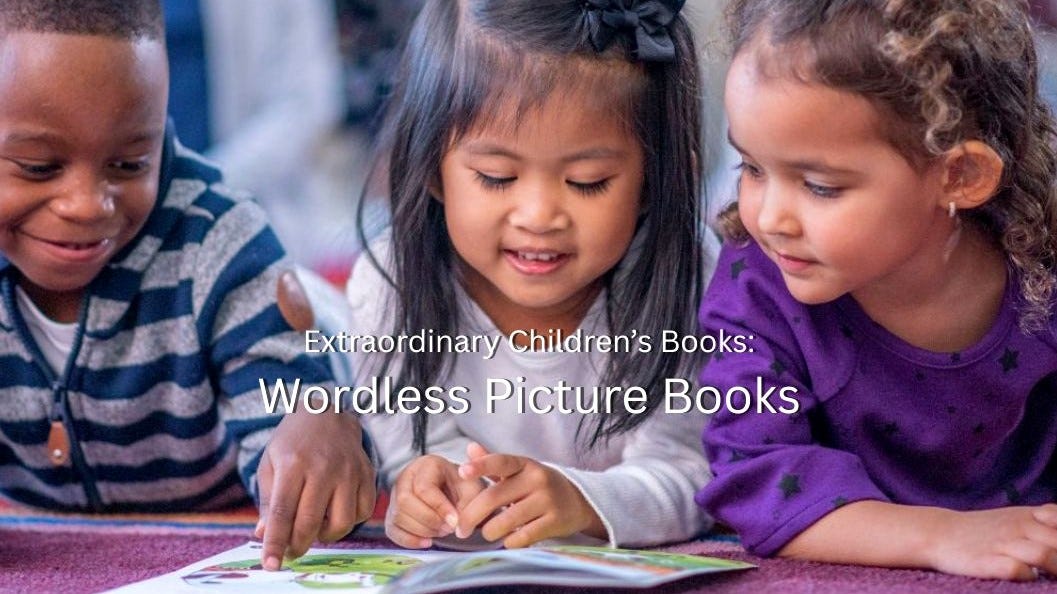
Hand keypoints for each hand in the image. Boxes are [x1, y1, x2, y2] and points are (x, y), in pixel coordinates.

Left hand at [255, 407, 375, 569]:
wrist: (326, 414)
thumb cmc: (293, 442)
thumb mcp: (270, 464)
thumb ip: (269, 501)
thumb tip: (264, 535)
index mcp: (293, 464)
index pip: (282, 512)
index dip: (275, 542)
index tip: (271, 564)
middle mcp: (323, 468)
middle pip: (310, 522)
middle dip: (298, 545)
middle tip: (292, 548)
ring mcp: (349, 471)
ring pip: (341, 523)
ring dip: (325, 536)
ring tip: (315, 526)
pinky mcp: (367, 473)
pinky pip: (362, 512)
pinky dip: (349, 521)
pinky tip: (335, 511)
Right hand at [386, 454, 485, 548]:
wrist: (453, 489)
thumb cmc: (462, 486)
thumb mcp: (472, 487)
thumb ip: (470, 503)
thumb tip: (456, 526)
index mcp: (427, 465)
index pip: (424, 487)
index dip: (439, 508)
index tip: (455, 521)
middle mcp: (406, 477)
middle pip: (404, 501)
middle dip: (428, 520)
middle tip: (448, 528)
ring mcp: (395, 495)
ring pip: (397, 516)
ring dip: (422, 530)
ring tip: (442, 531)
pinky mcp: (392, 513)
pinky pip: (392, 530)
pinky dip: (409, 540)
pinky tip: (428, 541)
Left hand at [455, 442, 604, 547]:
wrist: (578, 501)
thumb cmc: (538, 486)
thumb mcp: (519, 471)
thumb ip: (493, 463)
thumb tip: (470, 448)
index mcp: (524, 464)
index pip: (500, 462)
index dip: (481, 466)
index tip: (462, 472)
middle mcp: (536, 479)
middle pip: (494, 497)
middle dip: (471, 516)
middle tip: (461, 529)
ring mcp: (547, 501)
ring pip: (506, 521)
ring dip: (489, 532)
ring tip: (487, 534)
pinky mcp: (555, 522)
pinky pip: (523, 536)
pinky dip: (509, 542)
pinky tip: (508, 540)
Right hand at [927, 504, 1056, 579]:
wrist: (937, 533)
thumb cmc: (981, 530)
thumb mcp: (1014, 517)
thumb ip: (1044, 521)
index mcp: (1028, 516)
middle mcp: (1019, 527)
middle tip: (1055, 567)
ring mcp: (1003, 544)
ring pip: (1044, 555)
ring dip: (1055, 567)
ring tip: (1050, 576)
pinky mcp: (986, 562)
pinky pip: (1016, 570)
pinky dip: (1027, 576)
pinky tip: (1027, 577)